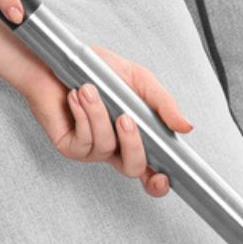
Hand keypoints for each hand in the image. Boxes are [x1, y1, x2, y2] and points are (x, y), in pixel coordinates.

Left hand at [23, 46, 194, 198]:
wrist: (55, 61)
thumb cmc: (95, 70)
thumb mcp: (139, 81)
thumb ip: (163, 104)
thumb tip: (186, 127)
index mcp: (134, 138)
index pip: (150, 171)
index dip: (158, 182)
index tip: (163, 177)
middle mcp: (113, 149)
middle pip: (133, 168)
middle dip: (133, 144)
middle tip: (126, 117)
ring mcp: (90, 150)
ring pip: (105, 148)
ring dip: (99, 116)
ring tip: (90, 89)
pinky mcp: (69, 146)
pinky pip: (84, 140)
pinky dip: (83, 115)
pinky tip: (76, 97)